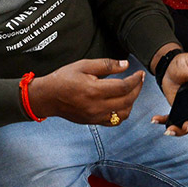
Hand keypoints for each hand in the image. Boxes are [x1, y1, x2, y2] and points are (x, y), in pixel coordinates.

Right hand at [26, 58, 143, 124]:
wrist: (47, 97)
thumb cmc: (63, 78)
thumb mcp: (83, 65)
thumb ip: (106, 65)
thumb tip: (125, 65)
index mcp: (94, 90)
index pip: (124, 87)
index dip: (135, 80)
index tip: (140, 73)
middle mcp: (96, 106)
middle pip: (127, 101)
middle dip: (137, 89)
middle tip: (139, 80)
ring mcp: (95, 116)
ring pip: (123, 114)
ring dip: (131, 102)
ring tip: (131, 91)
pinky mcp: (93, 121)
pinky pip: (114, 121)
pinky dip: (122, 113)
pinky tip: (121, 102)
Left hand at [151, 52, 187, 135]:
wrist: (169, 66)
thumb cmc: (184, 63)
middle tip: (182, 127)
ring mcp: (187, 108)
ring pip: (184, 124)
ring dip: (177, 130)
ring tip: (168, 129)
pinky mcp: (177, 109)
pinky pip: (172, 119)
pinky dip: (164, 121)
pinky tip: (157, 120)